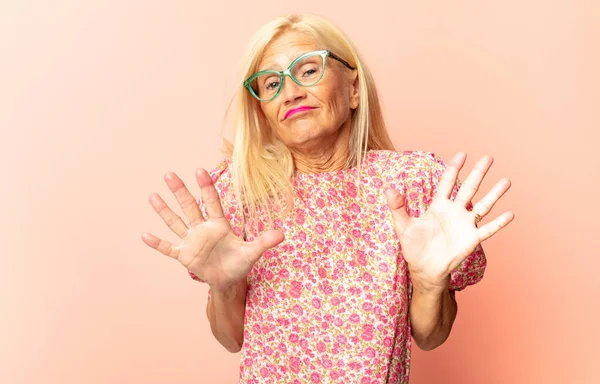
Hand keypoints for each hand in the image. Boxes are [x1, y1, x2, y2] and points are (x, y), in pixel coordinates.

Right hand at [141, 169, 284, 291]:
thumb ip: (264, 242)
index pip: (212, 202)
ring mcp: (192, 241)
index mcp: (219, 224)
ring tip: (153, 196)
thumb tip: (282, 234)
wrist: (228, 280)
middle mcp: (203, 229)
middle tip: (170, 174)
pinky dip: (158, 243)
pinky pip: (169, 248)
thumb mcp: (252, 252)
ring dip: (165, 211)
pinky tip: (145, 235)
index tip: (200, 171)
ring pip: (176, 222)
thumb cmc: (240, 263)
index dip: (206, 187)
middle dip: (180, 191)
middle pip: (190, 206)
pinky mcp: (184, 255)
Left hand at [385, 153, 513, 292]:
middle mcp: (454, 212)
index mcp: (438, 206)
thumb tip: (388, 189)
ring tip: (506, 181)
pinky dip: (498, 223)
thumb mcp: (403, 226)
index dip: (453, 168)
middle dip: (478, 173)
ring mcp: (464, 225)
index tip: (462, 154)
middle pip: (468, 188)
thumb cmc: (414, 247)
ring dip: (494, 194)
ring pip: (482, 206)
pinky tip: (510, 214)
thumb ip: (397, 207)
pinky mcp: (471, 239)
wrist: (424, 269)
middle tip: (488, 157)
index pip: (447, 182)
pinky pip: (487, 229)